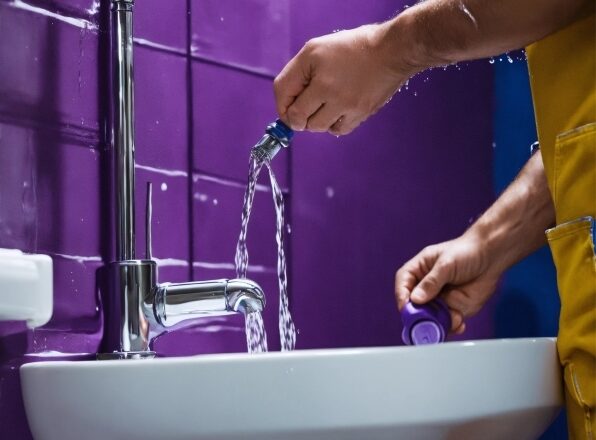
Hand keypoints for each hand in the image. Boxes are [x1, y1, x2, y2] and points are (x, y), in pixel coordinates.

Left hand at [273, 24, 415, 134]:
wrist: (392, 51)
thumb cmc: (352, 48)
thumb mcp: (315, 50)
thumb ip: (295, 75)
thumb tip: (286, 105)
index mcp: (316, 72)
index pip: (285, 98)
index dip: (283, 105)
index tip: (290, 104)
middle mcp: (330, 91)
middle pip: (299, 119)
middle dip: (299, 115)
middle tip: (309, 103)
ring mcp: (347, 105)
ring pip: (318, 127)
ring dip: (316, 120)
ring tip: (326, 103)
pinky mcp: (361, 114)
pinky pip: (338, 130)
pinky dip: (334, 124)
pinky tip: (339, 110)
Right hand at [394, 231, 502, 334]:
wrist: (493, 256)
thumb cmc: (467, 251)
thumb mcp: (447, 263)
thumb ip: (432, 281)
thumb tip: (416, 299)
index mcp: (419, 269)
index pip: (403, 283)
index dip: (402, 296)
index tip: (406, 308)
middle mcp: (426, 286)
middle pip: (414, 304)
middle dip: (418, 315)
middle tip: (424, 322)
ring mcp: (440, 299)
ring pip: (430, 317)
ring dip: (436, 322)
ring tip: (449, 319)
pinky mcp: (454, 308)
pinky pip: (447, 322)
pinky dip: (451, 326)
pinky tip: (459, 323)